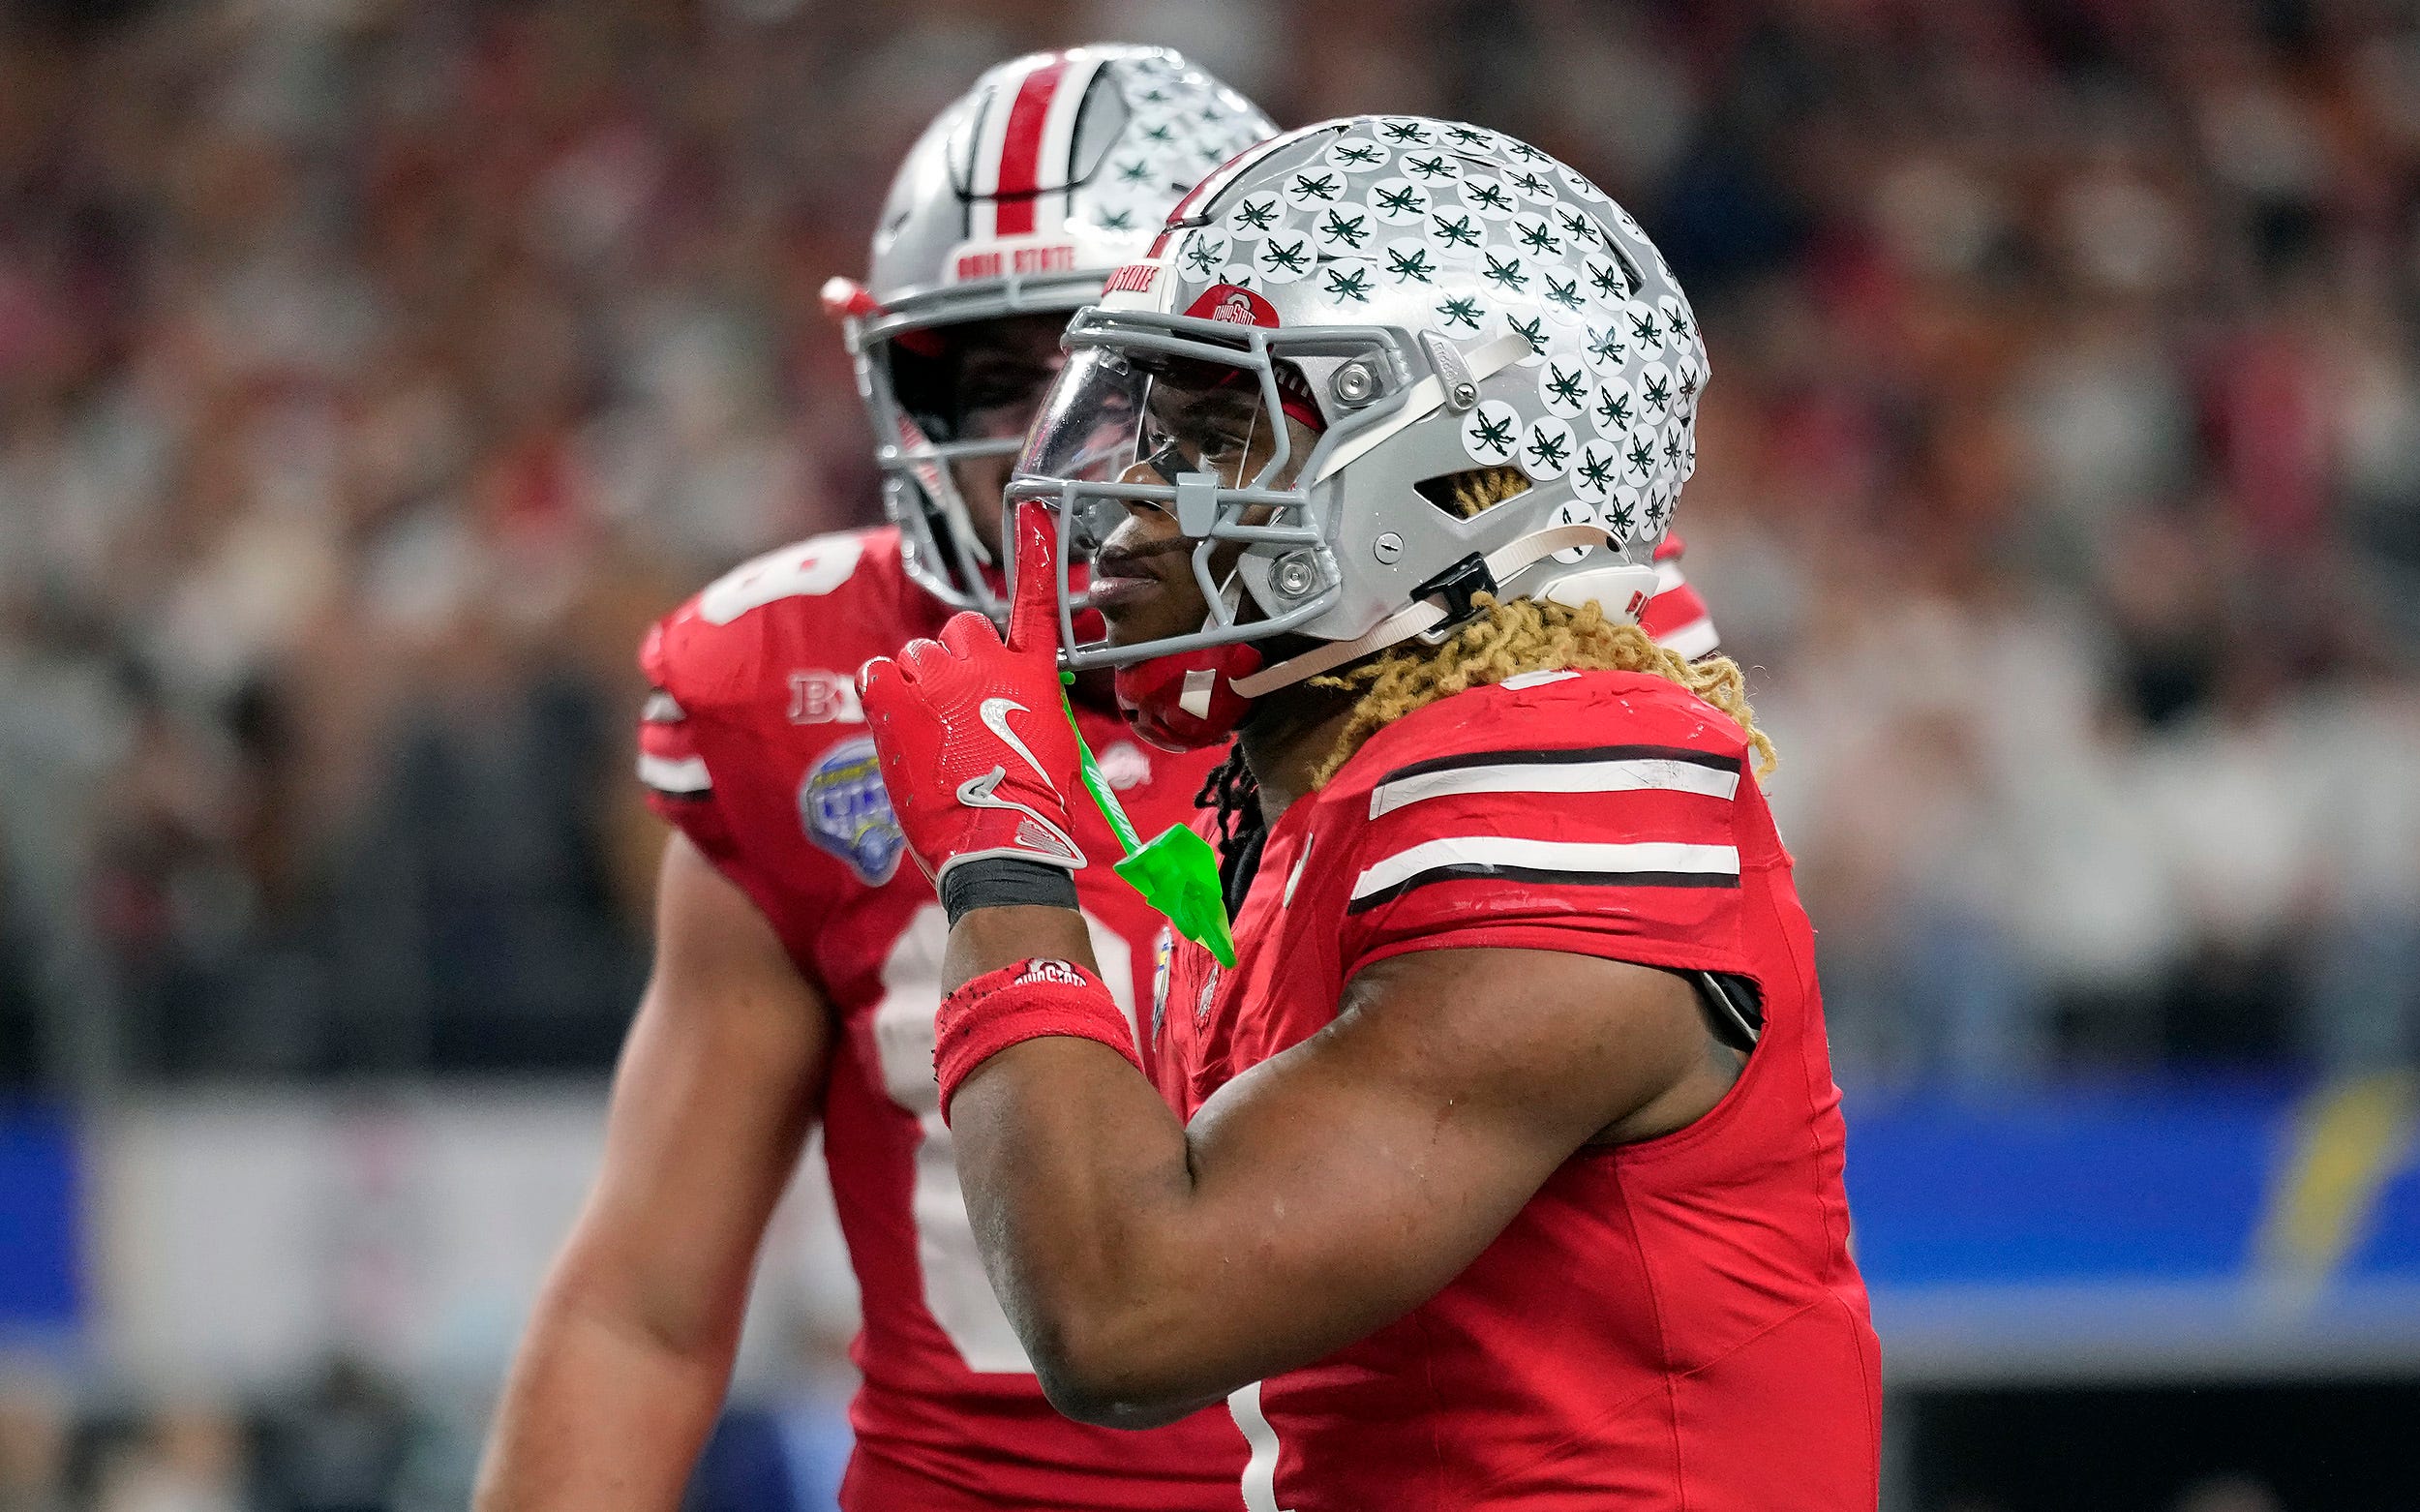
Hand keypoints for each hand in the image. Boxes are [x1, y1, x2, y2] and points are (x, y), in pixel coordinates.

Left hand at [860, 508, 1085, 883]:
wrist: (996, 842)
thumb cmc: (1030, 808)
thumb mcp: (1054, 748)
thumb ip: (1028, 709)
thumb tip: (1009, 712)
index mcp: (1033, 675)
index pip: (1036, 603)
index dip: (1034, 552)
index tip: (1033, 506)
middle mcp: (985, 663)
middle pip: (961, 629)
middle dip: (955, 661)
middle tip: (956, 708)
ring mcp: (937, 679)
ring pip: (916, 654)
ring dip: (918, 683)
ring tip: (928, 732)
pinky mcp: (892, 700)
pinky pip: (875, 672)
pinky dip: (880, 692)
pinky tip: (893, 722)